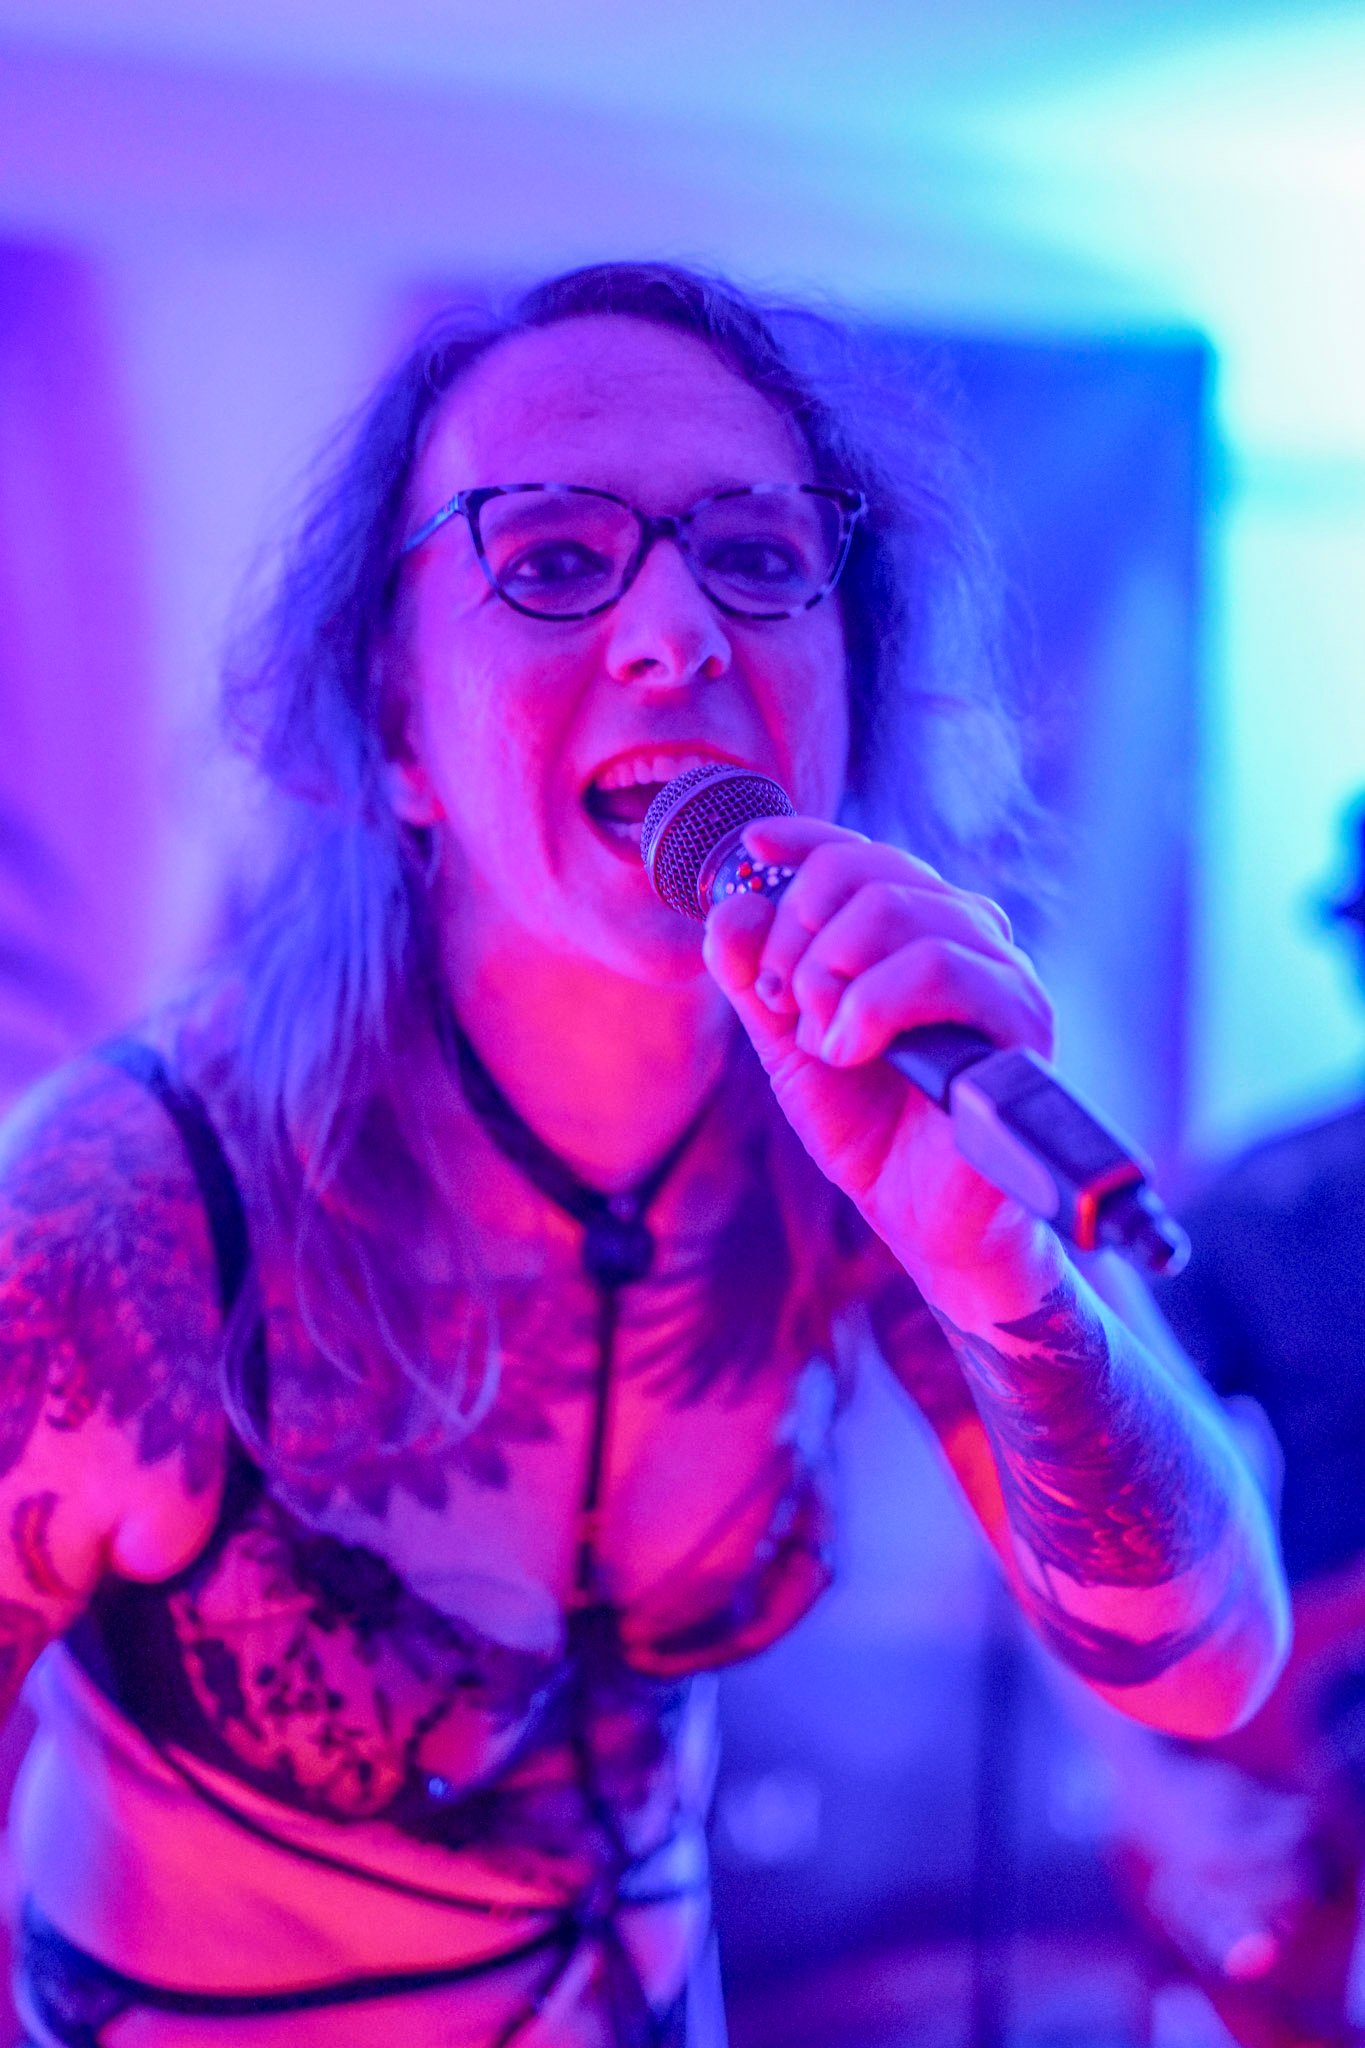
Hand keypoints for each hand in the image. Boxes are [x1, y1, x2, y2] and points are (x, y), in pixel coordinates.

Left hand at [702, 815, 1055, 1288]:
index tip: (752, 848)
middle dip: (797, 935)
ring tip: (826, 1042)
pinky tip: (852, 1053)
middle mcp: (968, 935)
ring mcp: (1001, 971)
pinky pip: (932, 967)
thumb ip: (757, 978)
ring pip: (895, 909)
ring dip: (829, 977)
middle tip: (786, 1004)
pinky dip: (868, 1007)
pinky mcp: (1019, 1018)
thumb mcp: (790, 1044)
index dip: (802, 839)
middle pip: (866, 870)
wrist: (923, 1218)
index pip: (860, 852)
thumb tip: (730, 906)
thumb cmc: (872, 1128)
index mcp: (920, 930)